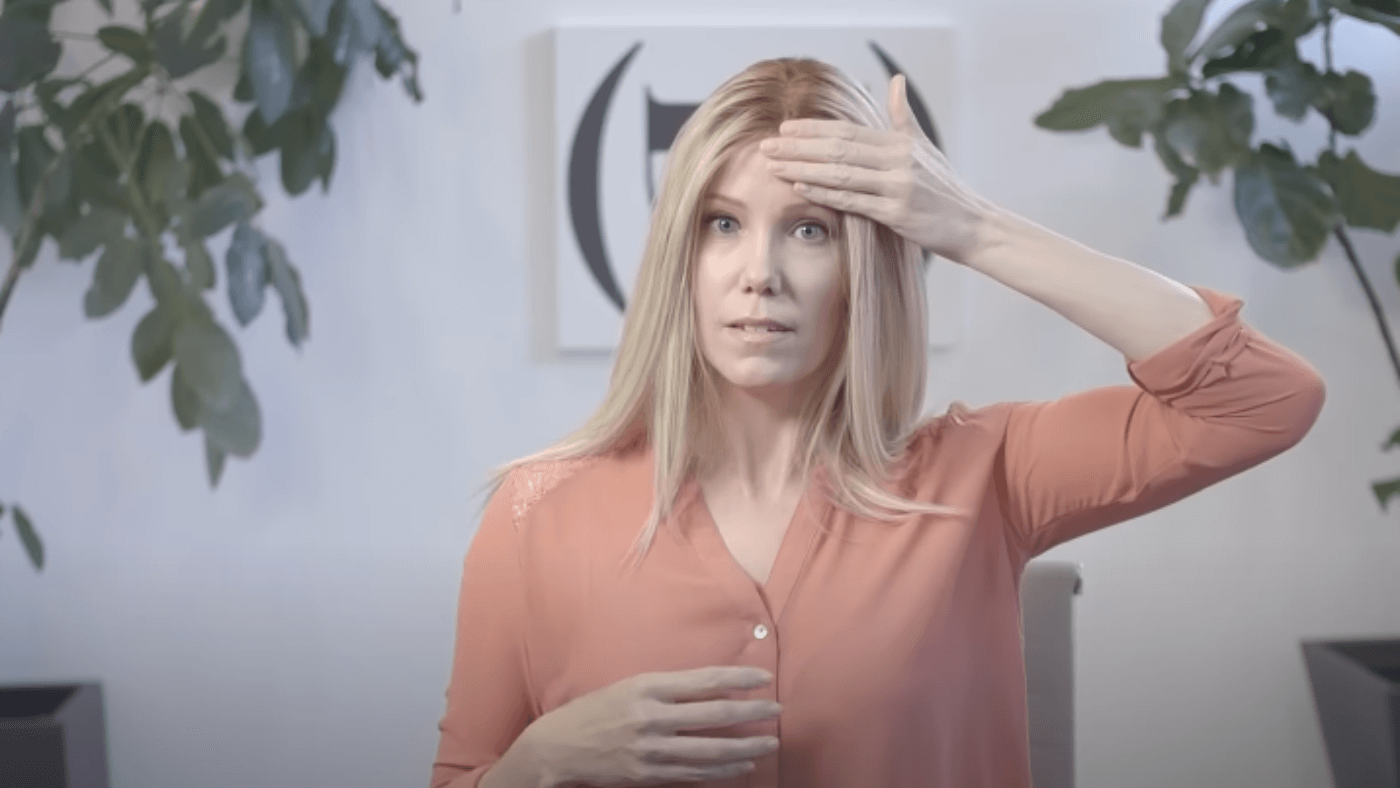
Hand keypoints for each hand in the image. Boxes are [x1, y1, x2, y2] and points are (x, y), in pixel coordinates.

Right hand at [524, 666, 782, 786]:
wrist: (557, 747)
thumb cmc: (595, 710)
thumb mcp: (630, 686)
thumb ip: (670, 688)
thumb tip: (716, 688)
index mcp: (647, 687)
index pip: (705, 680)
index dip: (739, 677)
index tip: (764, 676)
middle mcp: (651, 717)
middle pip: (715, 716)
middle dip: (752, 713)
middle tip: (777, 710)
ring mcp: (650, 750)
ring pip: (710, 751)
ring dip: (745, 747)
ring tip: (769, 743)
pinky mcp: (648, 774)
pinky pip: (694, 774)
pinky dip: (722, 771)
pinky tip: (742, 766)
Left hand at [759, 73, 993, 263]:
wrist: (970, 224)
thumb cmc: (943, 188)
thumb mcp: (925, 148)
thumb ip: (904, 116)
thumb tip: (895, 80)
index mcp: (899, 143)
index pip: (848, 131)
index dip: (814, 128)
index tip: (784, 128)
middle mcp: (898, 160)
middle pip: (838, 149)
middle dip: (799, 147)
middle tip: (766, 146)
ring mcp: (898, 186)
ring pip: (840, 173)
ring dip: (803, 168)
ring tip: (773, 166)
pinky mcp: (898, 213)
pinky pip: (853, 201)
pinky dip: (824, 193)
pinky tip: (800, 187)